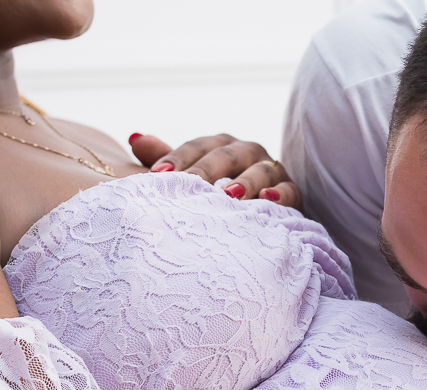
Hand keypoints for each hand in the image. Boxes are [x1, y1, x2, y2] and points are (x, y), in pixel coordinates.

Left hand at [127, 133, 302, 209]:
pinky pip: (290, 191)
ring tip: (229, 196)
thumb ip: (166, 159)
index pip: (196, 147)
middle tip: (191, 186)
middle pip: (226, 155)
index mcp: (220, 145)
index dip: (177, 159)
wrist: (261, 214)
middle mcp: (246, 151)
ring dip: (245, 182)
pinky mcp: (292, 191)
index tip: (157, 176)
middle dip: (208, 171)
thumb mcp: (192, 177)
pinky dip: (280, 195)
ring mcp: (272, 170)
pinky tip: (268, 200)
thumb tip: (134, 138)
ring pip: (259, 170)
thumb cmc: (218, 193)